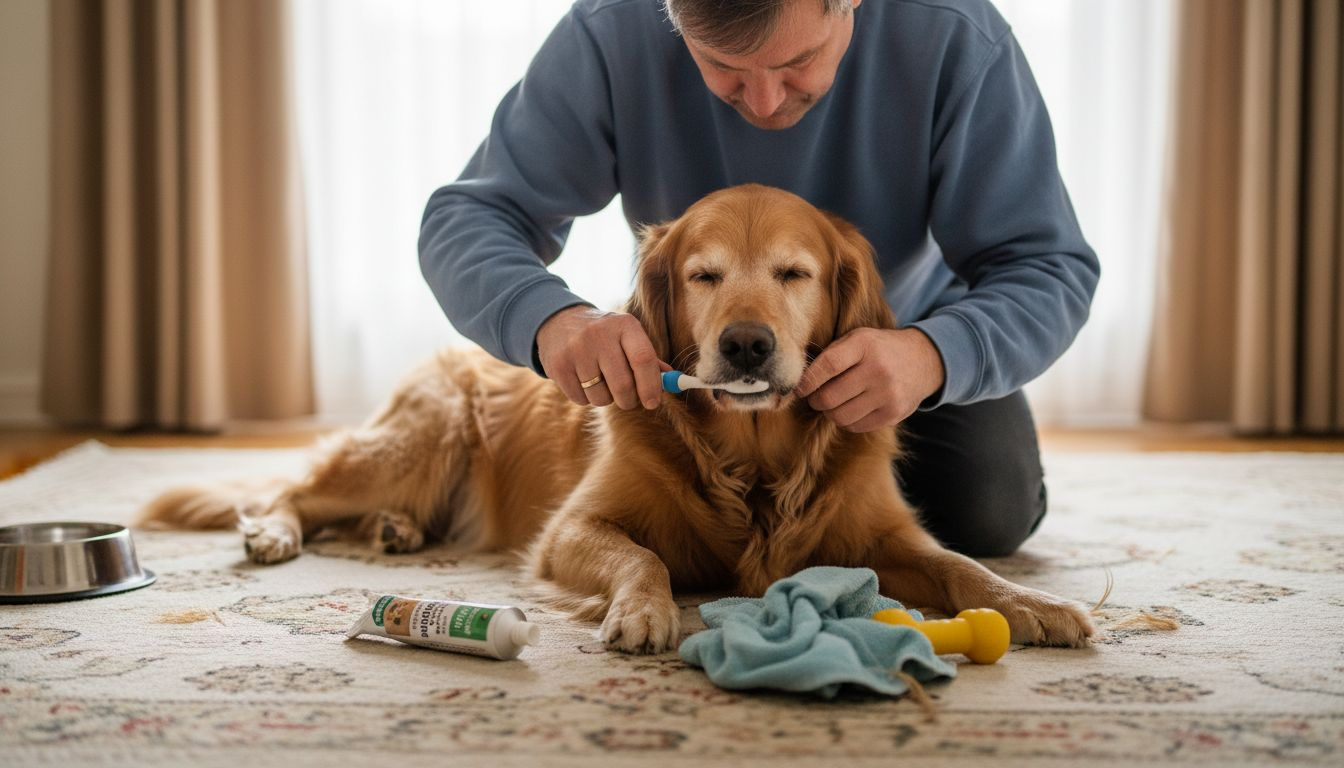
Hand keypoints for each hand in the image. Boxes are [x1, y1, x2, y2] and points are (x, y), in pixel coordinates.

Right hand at [536, 305, 666, 409]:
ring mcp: (576, 349)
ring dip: (605, 399)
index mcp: (625, 325)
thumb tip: (673, 382)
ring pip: (601, 397)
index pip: (643, 359)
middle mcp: (599, 334)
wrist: (558, 321)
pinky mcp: (558, 365)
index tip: (652, 402)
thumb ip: (648, 359)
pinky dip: (585, 398)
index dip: (650, 385)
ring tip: (600, 382)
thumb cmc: (604, 336)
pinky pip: (580, 399)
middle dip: (629, 400)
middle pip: (623, 385)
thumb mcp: (627, 336)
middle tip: (628, 399)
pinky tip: (582, 380)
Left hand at [795, 328, 945, 431]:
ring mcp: (888, 394)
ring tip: (833, 403)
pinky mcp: (893, 414)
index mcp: (865, 345)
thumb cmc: (879, 349)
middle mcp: (878, 369)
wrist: (923, 360)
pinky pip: (856, 426)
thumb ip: (831, 354)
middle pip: (830, 397)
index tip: (798, 388)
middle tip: (815, 397)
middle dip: (815, 400)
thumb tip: (798, 380)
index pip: (827, 366)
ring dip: (830, 413)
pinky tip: (851, 409)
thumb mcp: (859, 339)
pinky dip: (847, 420)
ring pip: (840, 416)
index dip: (807, 381)